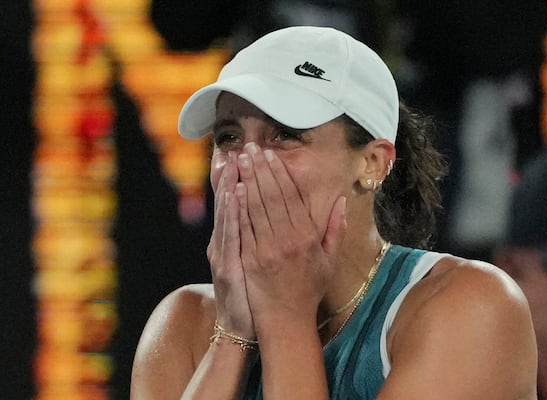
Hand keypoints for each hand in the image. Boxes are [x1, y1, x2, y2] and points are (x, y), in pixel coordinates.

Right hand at [207, 151, 253, 337]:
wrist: (241, 326)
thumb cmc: (252, 292)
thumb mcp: (249, 261)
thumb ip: (253, 235)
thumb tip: (256, 214)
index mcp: (234, 239)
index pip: (235, 202)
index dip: (235, 178)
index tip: (238, 153)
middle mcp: (224, 242)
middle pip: (228, 202)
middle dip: (231, 174)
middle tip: (234, 147)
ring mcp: (224, 253)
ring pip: (228, 213)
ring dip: (230, 185)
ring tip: (234, 161)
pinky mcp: (229, 265)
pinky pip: (233, 234)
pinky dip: (233, 213)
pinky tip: (236, 194)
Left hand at [235, 143, 346, 330]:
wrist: (286, 319)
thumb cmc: (309, 289)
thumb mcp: (329, 260)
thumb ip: (335, 229)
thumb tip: (340, 201)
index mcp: (308, 237)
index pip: (291, 197)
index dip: (279, 173)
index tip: (271, 155)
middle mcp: (288, 240)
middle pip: (271, 197)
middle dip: (260, 169)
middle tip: (251, 148)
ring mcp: (267, 249)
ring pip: (256, 208)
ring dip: (247, 181)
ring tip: (240, 160)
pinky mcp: (251, 259)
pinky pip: (244, 227)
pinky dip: (238, 207)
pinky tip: (233, 189)